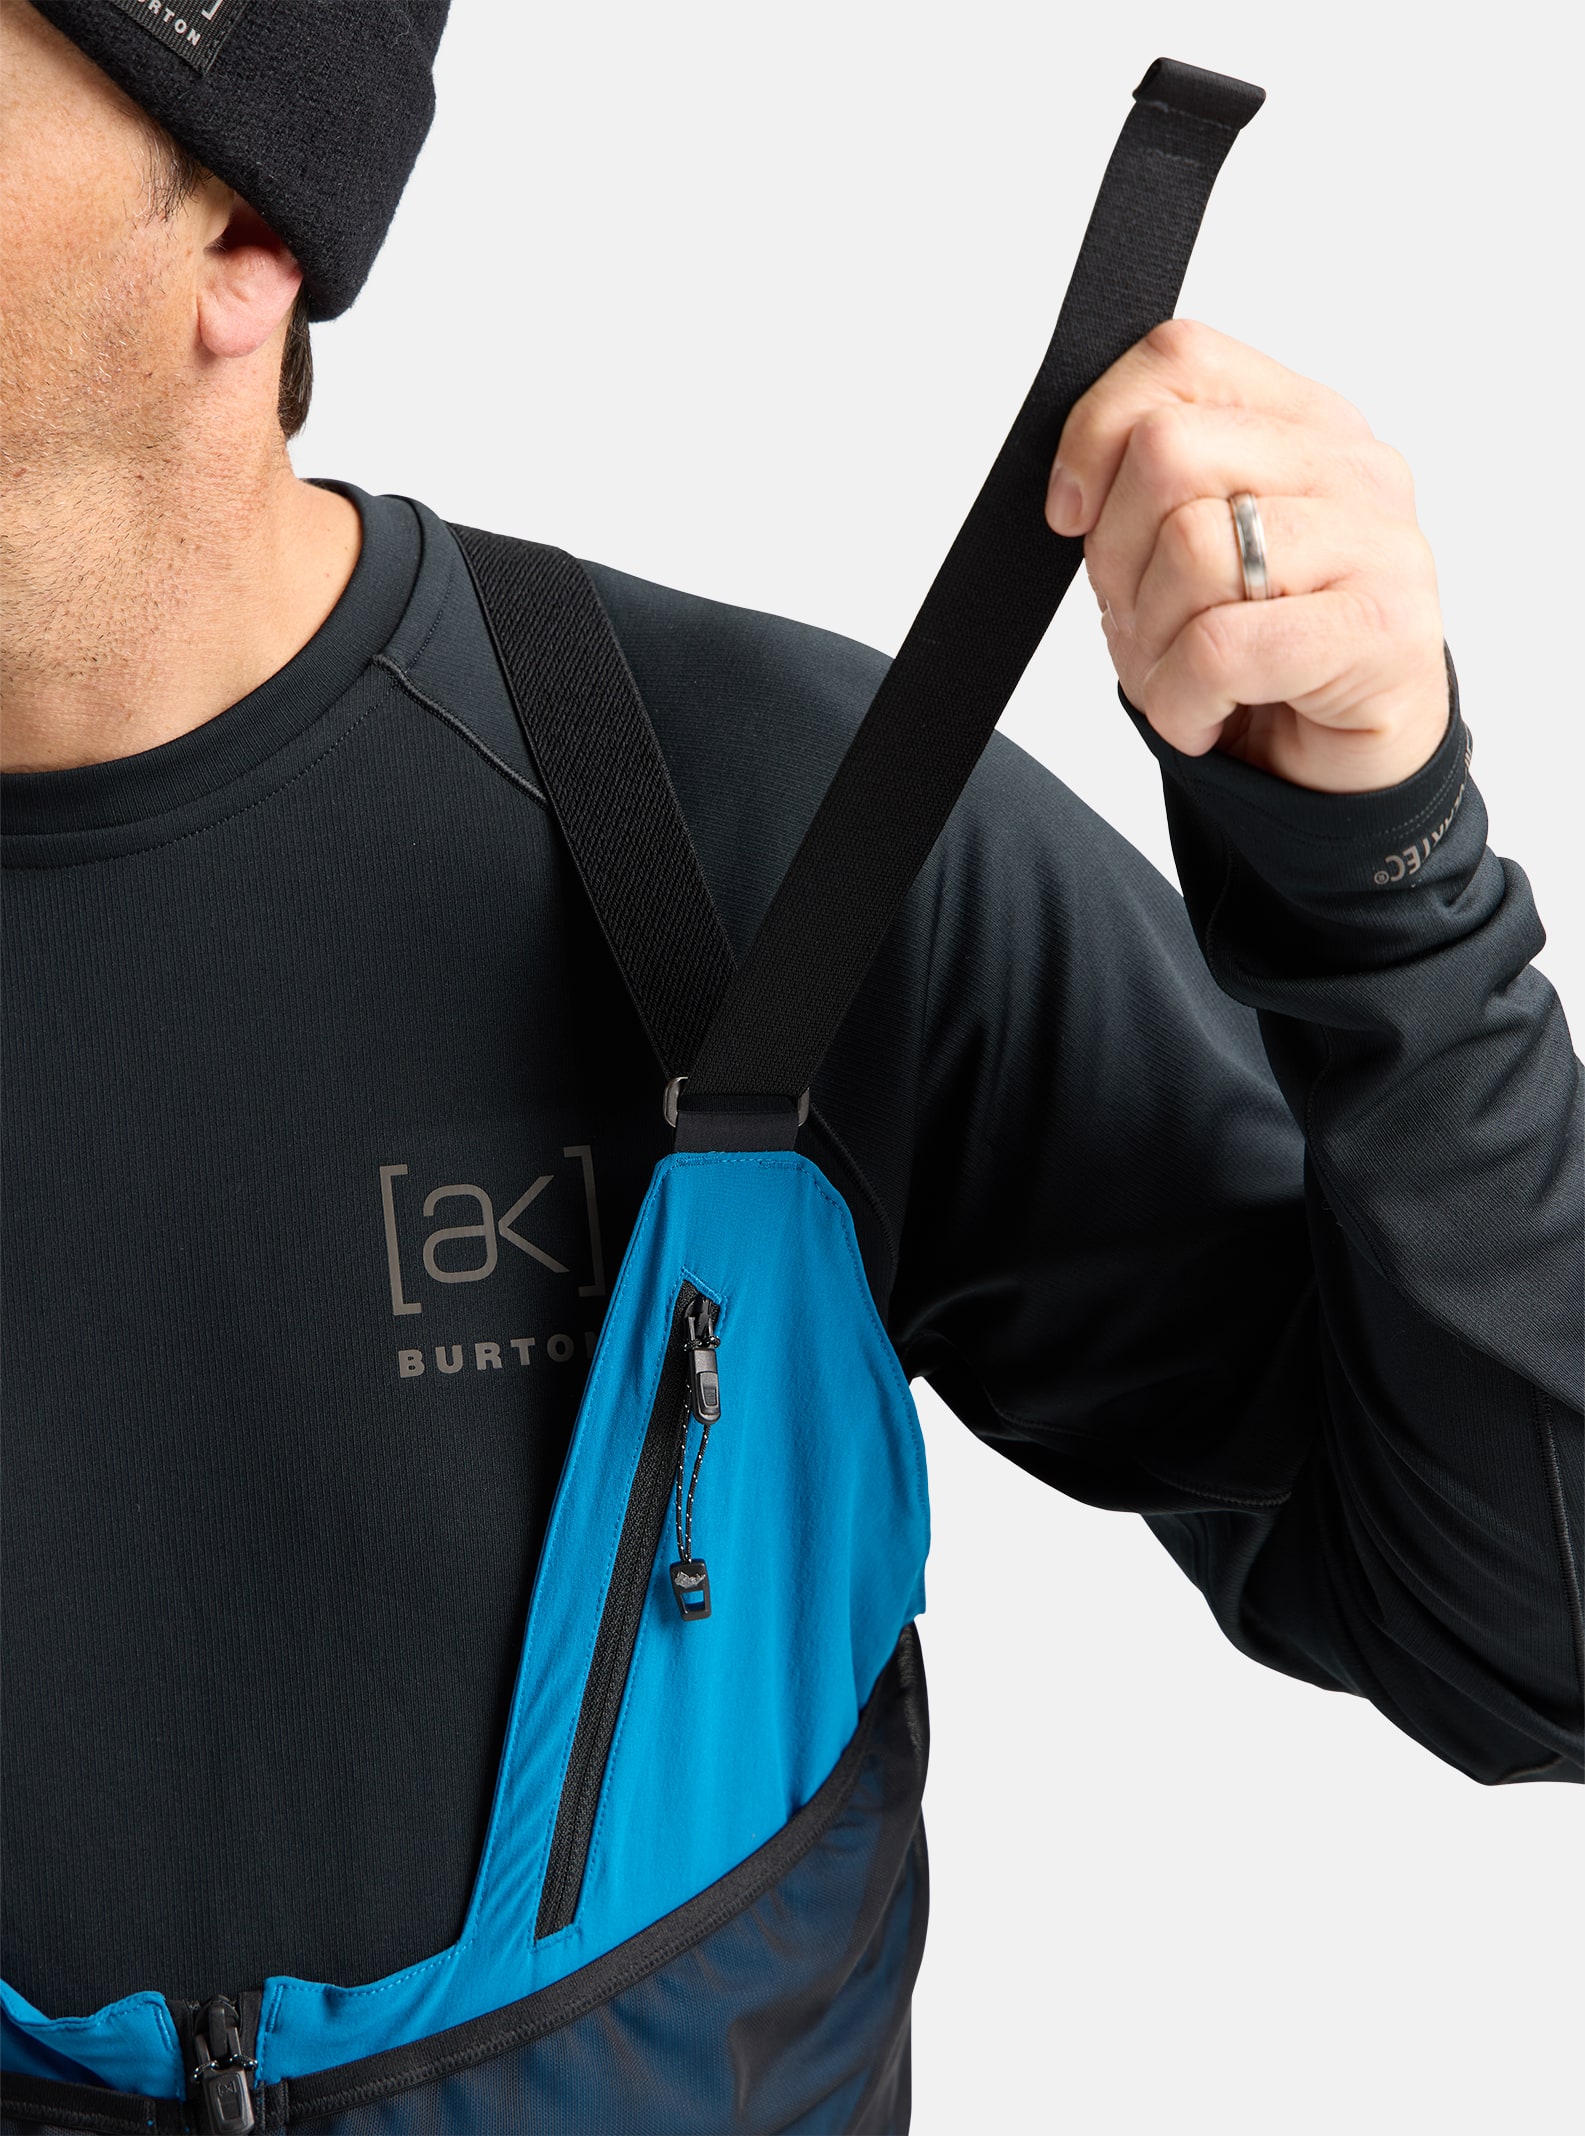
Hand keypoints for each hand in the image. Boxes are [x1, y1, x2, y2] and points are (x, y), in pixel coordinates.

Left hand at [1046, 321, 1449, 793]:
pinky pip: (1219, 648)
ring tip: (1181, 678)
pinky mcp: (1380, 629)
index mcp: (1302, 422)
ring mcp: (1377, 542)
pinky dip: (1181, 702)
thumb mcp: (1182, 557)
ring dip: (1150, 643)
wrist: (1342, 767)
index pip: (1179, 359)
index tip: (1071, 516)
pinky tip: (1204, 717)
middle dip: (1117, 556)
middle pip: (1167, 453)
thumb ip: (1144, 491)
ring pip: (1189, 550)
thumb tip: (1073, 490)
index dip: (1095, 435)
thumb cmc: (1256, 658)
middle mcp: (1349, 465)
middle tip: (1140, 620)